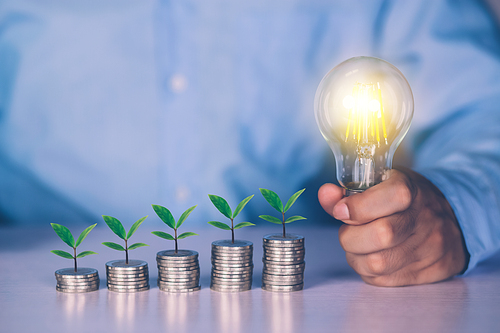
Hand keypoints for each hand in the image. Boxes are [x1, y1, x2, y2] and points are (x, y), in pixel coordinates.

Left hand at [318, 169, 468, 286]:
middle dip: (351, 236)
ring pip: (378, 263)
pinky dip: (367, 271)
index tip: (340, 210)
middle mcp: (424, 219)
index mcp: (411, 190)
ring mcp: (430, 247)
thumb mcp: (381, 185)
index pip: (392, 196)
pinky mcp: (428, 272)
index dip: (358, 206)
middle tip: (348, 231)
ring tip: (358, 246)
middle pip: (382, 235)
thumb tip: (326, 194)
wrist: (452, 222)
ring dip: (356, 256)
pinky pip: (383, 280)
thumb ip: (348, 192)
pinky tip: (371, 257)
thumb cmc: (406, 201)